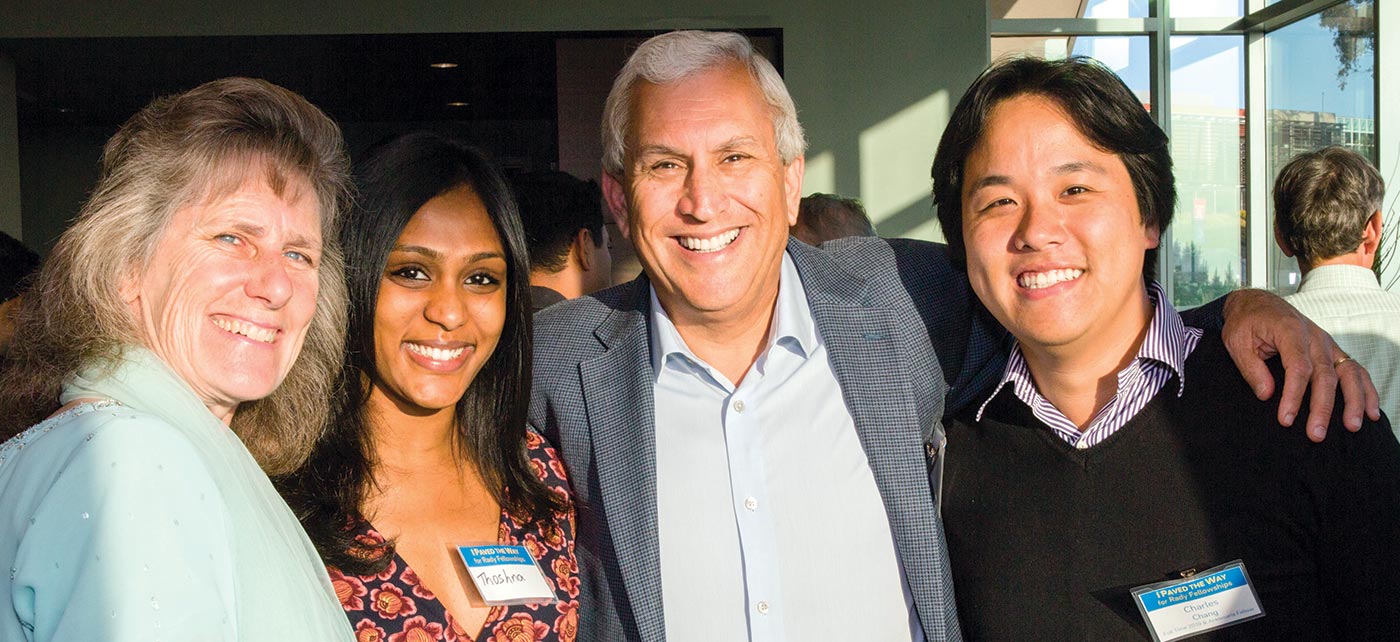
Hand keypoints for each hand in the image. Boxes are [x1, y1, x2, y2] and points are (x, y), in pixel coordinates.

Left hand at [1220, 289, 1380, 440]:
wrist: (1257, 303)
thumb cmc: (1245, 323)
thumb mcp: (1236, 341)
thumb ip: (1252, 368)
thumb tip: (1267, 395)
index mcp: (1290, 331)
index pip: (1298, 367)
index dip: (1293, 395)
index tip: (1286, 419)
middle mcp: (1315, 337)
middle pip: (1325, 375)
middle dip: (1322, 407)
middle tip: (1316, 434)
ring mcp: (1327, 343)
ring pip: (1348, 373)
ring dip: (1353, 401)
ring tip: (1352, 427)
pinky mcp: (1332, 351)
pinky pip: (1355, 370)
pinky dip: (1366, 390)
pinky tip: (1371, 411)